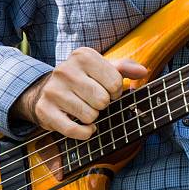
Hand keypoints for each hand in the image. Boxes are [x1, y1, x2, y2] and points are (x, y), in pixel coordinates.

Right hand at [13, 47, 147, 139]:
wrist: (45, 90)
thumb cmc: (83, 79)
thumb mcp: (102, 68)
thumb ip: (124, 68)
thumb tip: (144, 71)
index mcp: (82, 56)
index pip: (115, 82)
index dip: (116, 92)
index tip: (107, 90)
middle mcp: (65, 70)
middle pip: (102, 100)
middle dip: (103, 105)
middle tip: (93, 101)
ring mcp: (53, 90)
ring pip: (90, 116)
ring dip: (92, 118)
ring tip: (83, 109)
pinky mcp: (44, 110)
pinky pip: (74, 130)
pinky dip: (84, 133)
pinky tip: (83, 126)